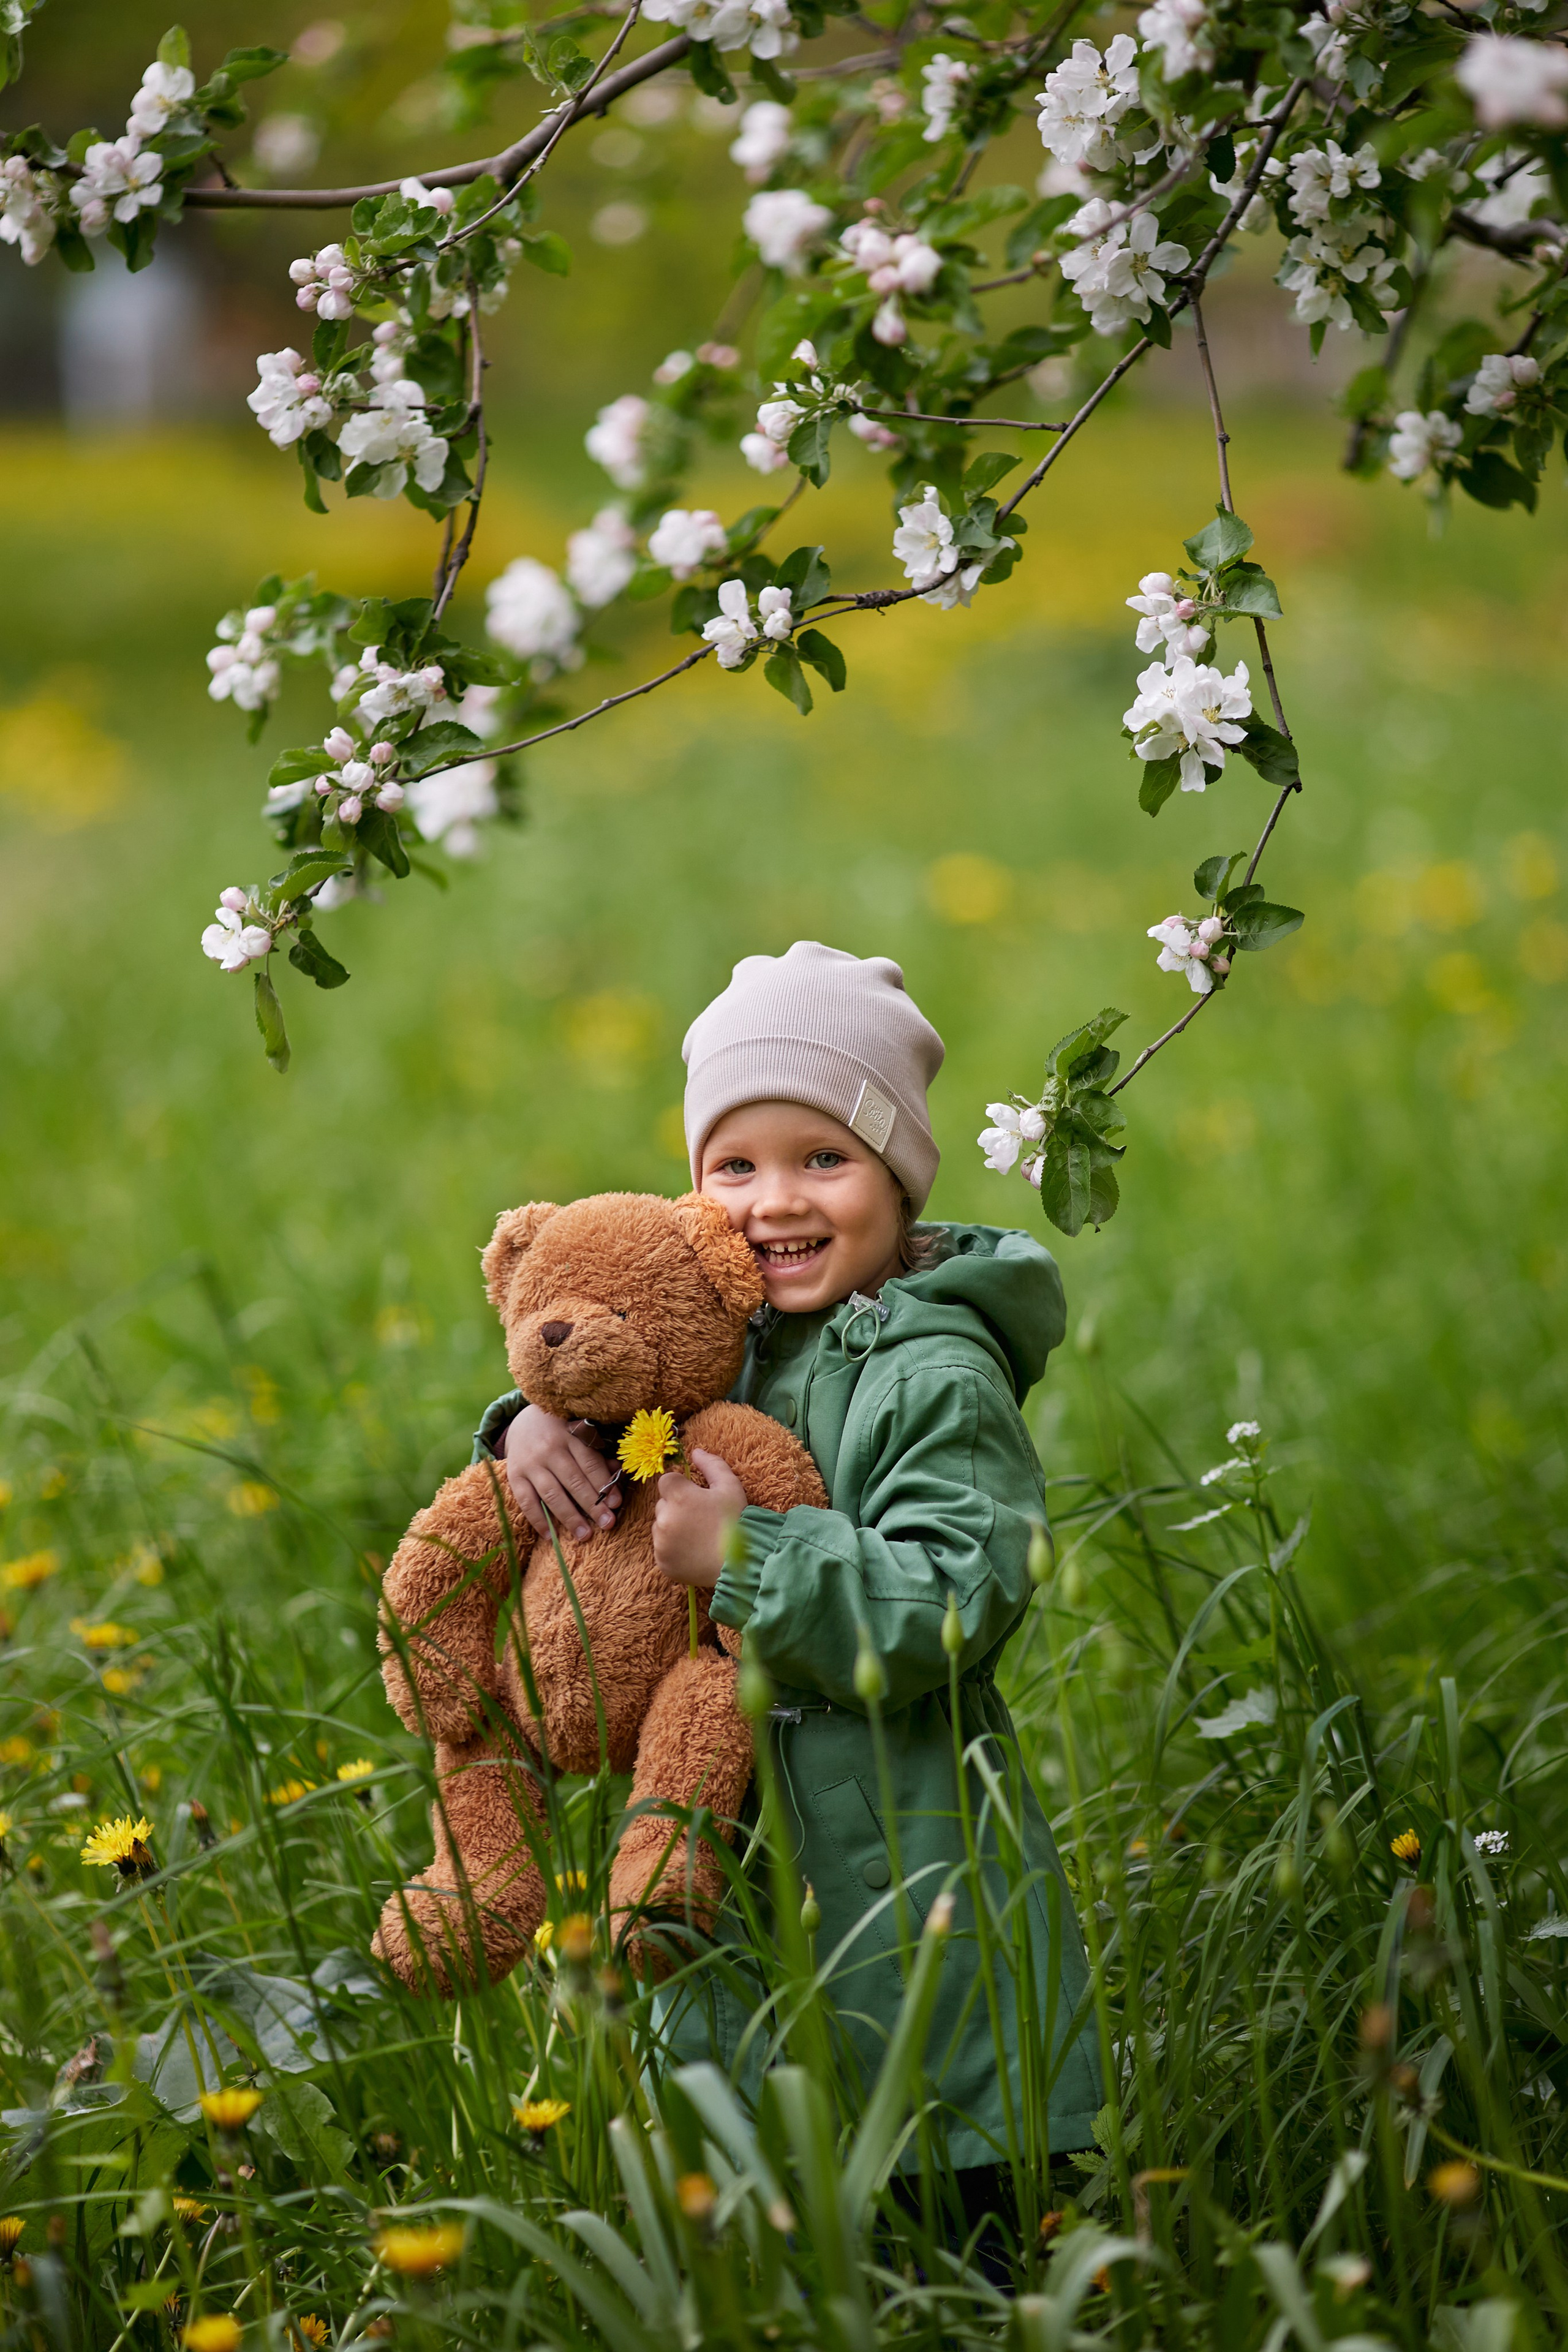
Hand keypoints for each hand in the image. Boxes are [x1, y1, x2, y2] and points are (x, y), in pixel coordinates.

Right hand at [502, 1403, 622, 1542]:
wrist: (523, 1422)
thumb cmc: (560, 1434)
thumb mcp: (579, 1435)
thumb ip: (597, 1456)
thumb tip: (617, 1476)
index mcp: (570, 1436)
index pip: (589, 1463)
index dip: (604, 1484)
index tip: (616, 1504)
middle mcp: (550, 1449)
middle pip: (574, 1481)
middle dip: (592, 1505)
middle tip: (607, 1524)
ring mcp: (530, 1463)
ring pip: (552, 1494)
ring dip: (570, 1517)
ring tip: (585, 1535)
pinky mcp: (514, 1475)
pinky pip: (526, 1502)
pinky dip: (538, 1520)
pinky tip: (550, 1536)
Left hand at [652, 1450, 744, 1589]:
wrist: (741, 1565)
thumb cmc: (736, 1522)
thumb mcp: (730, 1487)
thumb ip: (711, 1465)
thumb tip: (695, 1452)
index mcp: (679, 1496)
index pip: (666, 1481)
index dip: (681, 1486)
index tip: (696, 1496)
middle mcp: (664, 1518)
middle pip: (662, 1504)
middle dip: (677, 1506)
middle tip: (700, 1517)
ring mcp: (661, 1542)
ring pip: (660, 1526)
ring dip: (672, 1526)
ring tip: (697, 1535)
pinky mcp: (662, 1562)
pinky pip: (661, 1548)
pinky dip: (672, 1548)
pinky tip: (693, 1550)